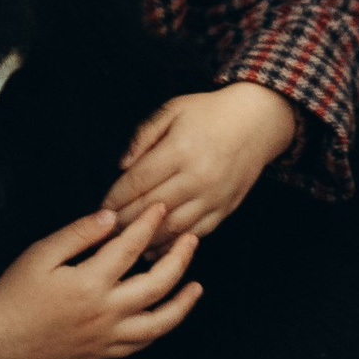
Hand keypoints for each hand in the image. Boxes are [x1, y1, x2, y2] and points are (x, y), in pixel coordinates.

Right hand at [0, 200, 200, 358]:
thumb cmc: (17, 290)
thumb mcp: (41, 253)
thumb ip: (79, 233)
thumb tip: (113, 215)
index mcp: (89, 283)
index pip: (130, 247)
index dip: (148, 224)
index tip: (161, 207)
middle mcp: (104, 313)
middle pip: (157, 284)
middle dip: (179, 258)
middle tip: (190, 238)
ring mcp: (106, 337)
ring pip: (159, 323)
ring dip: (182, 303)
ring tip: (197, 285)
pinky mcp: (103, 352)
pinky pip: (141, 344)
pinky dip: (160, 329)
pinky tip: (168, 314)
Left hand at [105, 83, 295, 236]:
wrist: (258, 121)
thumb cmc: (209, 112)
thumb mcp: (173, 109)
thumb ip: (143, 135)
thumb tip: (121, 165)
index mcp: (180, 150)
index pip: (138, 181)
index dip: (115, 197)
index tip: (100, 208)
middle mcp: (198, 176)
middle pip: (150, 208)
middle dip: (123, 222)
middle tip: (104, 231)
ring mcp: (213, 196)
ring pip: (171, 227)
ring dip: (145, 239)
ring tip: (124, 243)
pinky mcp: (225, 208)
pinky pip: (194, 233)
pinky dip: (172, 245)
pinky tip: (154, 249)